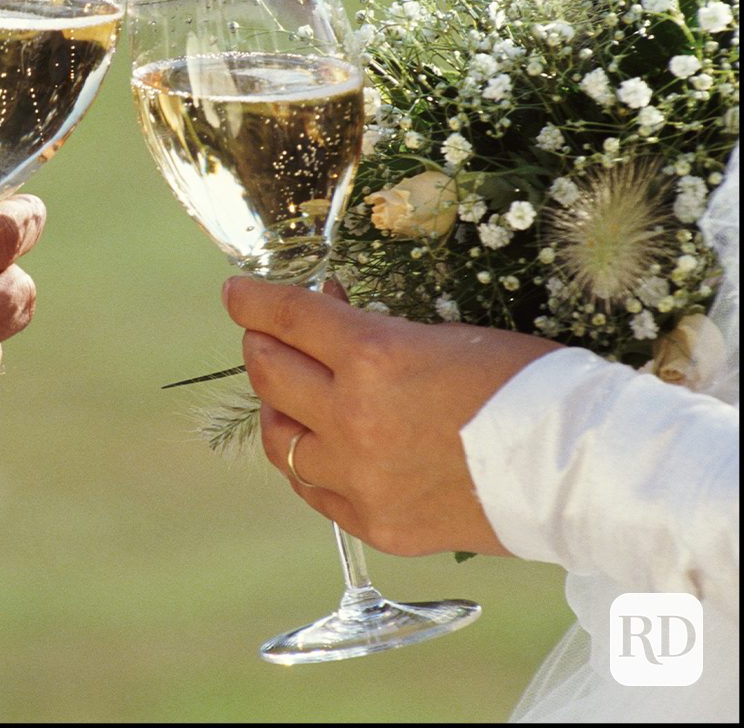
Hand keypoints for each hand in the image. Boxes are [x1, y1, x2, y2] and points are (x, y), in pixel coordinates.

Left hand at [227, 276, 560, 556]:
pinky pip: (312, 488)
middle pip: (269, 373)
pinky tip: (320, 444)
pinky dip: (307, 459)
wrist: (583, 469)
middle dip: (261, 343)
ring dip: (279, 405)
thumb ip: (373, 334)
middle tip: (268, 334)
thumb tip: (328, 317)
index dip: (253, 299)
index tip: (235, 292)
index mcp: (374, 357)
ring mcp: (361, 479)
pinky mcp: (376, 525)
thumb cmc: (526, 383)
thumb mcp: (442, 335)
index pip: (287, 316)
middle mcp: (354, 419)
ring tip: (294, 392)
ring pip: (279, 437)